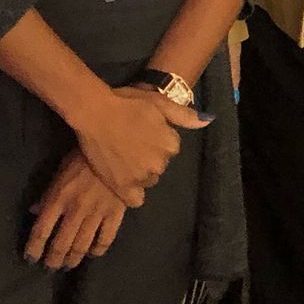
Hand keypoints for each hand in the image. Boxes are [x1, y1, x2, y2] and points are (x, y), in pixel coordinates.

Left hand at [25, 148, 127, 269]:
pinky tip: (93, 252)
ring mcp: (96, 213)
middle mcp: (75, 210)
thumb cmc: (84, 155)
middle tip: (51, 266)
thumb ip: (47, 193)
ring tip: (69, 264)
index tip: (31, 258)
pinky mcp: (116, 212)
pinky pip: (106, 238)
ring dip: (73, 258)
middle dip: (53, 259)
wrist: (118, 144)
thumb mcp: (60, 170)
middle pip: (60, 244)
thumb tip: (34, 211)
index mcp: (58, 199)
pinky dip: (98, 249)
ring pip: (82, 245)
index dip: (33, 249)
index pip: (41, 232)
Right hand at [71, 85, 210, 206]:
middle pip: (161, 164)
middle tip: (134, 143)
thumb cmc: (128, 103)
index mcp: (170, 144)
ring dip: (142, 172)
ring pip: (149, 180)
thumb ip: (184, 116)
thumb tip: (208, 121)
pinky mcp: (121, 187)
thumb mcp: (160, 103)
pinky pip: (136, 200)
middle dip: (152, 156)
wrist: (96, 113)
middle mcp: (159, 163)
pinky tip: (126, 181)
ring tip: (126, 157)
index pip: (171, 147)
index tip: (146, 131)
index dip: (159, 139)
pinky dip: (133, 194)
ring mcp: (140, 177)